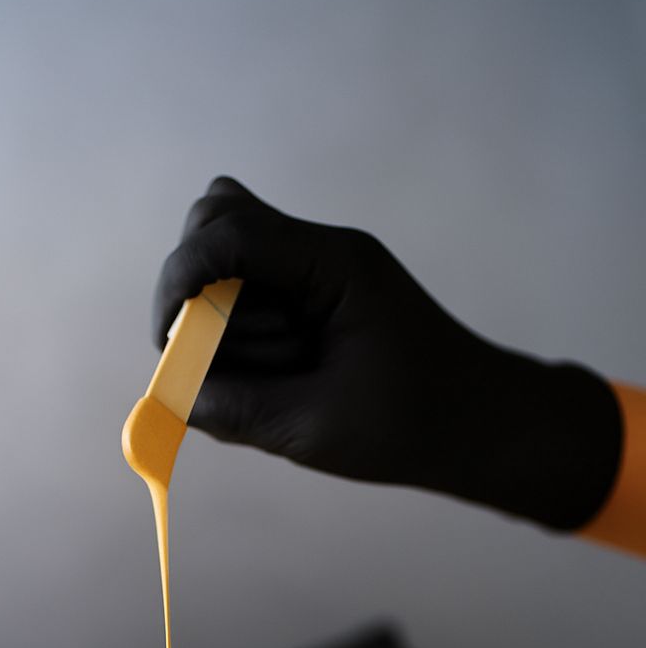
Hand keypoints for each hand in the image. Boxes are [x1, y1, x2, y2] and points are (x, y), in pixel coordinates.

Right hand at [154, 176, 620, 528]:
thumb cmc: (413, 425)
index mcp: (332, 263)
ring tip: (271, 377)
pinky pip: (249, 289)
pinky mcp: (315, 293)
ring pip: (226, 253)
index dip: (180, 280)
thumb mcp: (314, 428)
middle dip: (196, 291)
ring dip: (222, 316)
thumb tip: (173, 393)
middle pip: (217, 219)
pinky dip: (239, 329)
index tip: (167, 343)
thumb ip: (237, 408)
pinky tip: (271, 372)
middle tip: (222, 359)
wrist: (481, 422)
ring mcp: (319, 267)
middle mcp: (322, 249)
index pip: (228, 231)